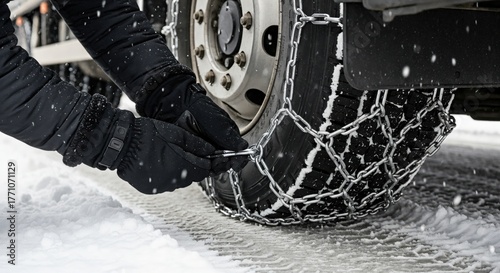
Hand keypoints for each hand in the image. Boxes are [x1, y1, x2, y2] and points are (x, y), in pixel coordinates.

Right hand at [62, 95, 232, 193]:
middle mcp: (175, 181)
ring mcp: (162, 187)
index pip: (209, 167)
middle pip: (196, 174)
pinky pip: (167, 182)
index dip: (219, 162)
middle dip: (201, 164)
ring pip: (181, 179)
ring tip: (179, 155)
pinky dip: (170, 173)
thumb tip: (213, 150)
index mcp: (184, 166)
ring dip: (185, 169)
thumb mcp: (176, 133)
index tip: (228, 158)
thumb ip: (197, 144)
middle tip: (205, 155)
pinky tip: (165, 162)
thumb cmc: (148, 134)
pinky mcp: (151, 188)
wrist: (119, 143)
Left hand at [137, 77, 248, 170]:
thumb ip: (231, 137)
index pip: (237, 153)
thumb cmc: (201, 110)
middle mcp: (218, 146)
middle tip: (222, 161)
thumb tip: (244, 147)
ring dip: (215, 167)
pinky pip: (202, 166)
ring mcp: (206, 151)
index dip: (238, 159)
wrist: (180, 108)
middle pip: (226, 162)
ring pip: (215, 167)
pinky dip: (204, 167)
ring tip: (213, 163)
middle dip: (225, 164)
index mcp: (228, 138)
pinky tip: (204, 165)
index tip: (236, 163)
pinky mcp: (195, 155)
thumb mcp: (220, 123)